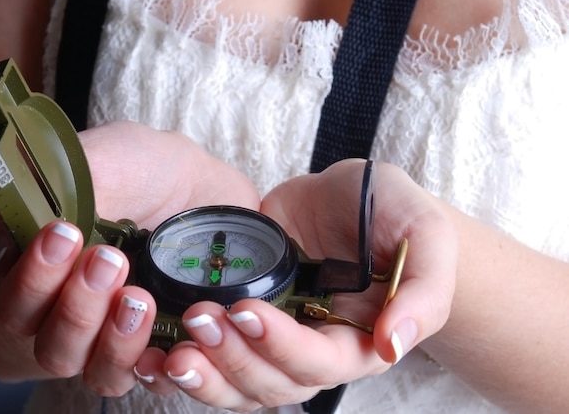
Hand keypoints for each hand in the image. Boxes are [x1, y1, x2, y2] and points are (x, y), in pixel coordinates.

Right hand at [0, 121, 259, 394]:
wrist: (207, 187)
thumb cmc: (147, 171)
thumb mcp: (109, 159)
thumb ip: (61, 185)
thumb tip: (6, 223)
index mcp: (43, 263)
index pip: (11, 291)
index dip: (30, 273)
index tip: (63, 232)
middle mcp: (67, 303)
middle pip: (45, 338)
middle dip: (73, 304)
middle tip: (109, 258)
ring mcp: (110, 330)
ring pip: (85, 366)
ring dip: (108, 340)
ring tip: (138, 298)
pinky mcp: (154, 344)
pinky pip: (140, 379)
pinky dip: (149, 367)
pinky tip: (166, 341)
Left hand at [143, 159, 455, 410]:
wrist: (352, 196)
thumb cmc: (394, 214)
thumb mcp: (426, 239)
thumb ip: (424, 292)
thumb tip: (393, 345)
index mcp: (356, 341)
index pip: (318, 364)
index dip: (281, 347)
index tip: (248, 310)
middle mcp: (311, 348)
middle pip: (270, 384)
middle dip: (232, 359)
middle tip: (200, 320)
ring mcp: (274, 333)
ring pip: (236, 383)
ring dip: (204, 374)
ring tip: (171, 351)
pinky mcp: (242, 311)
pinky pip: (213, 355)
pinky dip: (184, 363)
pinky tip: (154, 354)